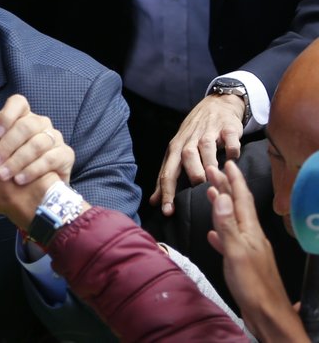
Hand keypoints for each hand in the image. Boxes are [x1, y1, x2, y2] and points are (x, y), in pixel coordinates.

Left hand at [0, 94, 71, 184]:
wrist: (32, 192)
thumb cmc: (8, 166)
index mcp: (22, 117)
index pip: (18, 103)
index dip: (7, 115)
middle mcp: (40, 124)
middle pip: (27, 125)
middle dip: (7, 145)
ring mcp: (54, 138)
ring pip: (38, 143)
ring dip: (17, 160)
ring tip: (2, 175)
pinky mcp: (65, 155)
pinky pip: (51, 159)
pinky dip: (33, 170)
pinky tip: (19, 180)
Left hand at [151, 94, 243, 214]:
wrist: (215, 105)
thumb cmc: (193, 135)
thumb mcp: (176, 152)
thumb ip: (167, 176)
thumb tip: (153, 202)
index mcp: (175, 149)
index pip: (167, 173)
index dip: (166, 192)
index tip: (167, 212)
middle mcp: (190, 140)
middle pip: (186, 157)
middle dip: (190, 175)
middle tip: (196, 192)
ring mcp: (209, 132)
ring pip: (206, 147)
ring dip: (209, 162)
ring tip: (214, 178)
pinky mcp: (228, 128)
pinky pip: (230, 139)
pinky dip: (232, 150)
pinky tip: (233, 160)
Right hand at [206, 161, 305, 341]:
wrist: (267, 314)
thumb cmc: (252, 284)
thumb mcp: (237, 251)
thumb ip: (227, 224)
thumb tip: (219, 195)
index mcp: (250, 230)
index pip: (241, 199)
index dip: (234, 180)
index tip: (226, 162)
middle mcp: (250, 235)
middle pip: (237, 206)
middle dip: (226, 187)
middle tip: (214, 170)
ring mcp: (247, 249)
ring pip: (232, 220)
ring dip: (221, 205)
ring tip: (210, 193)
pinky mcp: (241, 262)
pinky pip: (228, 240)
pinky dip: (220, 232)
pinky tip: (212, 233)